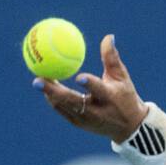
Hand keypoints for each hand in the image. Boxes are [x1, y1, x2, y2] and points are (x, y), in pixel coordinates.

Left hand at [33, 34, 149, 141]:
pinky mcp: (78, 123)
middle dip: (53, 91)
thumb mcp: (122, 77)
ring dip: (49, 93)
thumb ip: (112, 58)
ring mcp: (86, 120)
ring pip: (63, 106)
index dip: (89, 84)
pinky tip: (45, 87)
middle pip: (72, 101)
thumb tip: (108, 37)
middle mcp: (97, 111)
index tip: (79, 76)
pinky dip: (52, 99)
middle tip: (38, 80)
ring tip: (39, 79)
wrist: (127, 127)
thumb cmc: (124, 96)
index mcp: (110, 98)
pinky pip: (61, 110)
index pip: (99, 90)